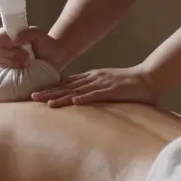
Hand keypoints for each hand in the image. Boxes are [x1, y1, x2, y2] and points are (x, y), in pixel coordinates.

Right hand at [0, 26, 65, 70]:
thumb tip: (15, 40)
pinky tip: (17, 70)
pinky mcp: (5, 71)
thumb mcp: (39, 34)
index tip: (17, 44)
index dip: (5, 41)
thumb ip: (28, 33)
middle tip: (27, 56)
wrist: (53, 59)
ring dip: (11, 62)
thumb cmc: (45, 44)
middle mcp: (4, 47)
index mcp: (9, 36)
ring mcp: (4, 59)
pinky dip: (4, 70)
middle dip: (12, 54)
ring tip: (26, 63)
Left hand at [29, 65, 157, 107]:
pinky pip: (95, 95)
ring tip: (45, 102)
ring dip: (60, 97)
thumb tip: (82, 100)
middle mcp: (93, 79)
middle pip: (67, 86)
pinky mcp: (111, 90)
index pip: (67, 83)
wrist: (149, 77)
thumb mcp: (108, 85)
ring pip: (76, 91)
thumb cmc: (130, 85)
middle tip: (31, 97)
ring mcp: (101, 84)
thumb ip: (96, 91)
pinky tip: (72, 103)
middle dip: (48, 92)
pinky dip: (83, 99)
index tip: (36, 92)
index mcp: (91, 77)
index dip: (51, 87)